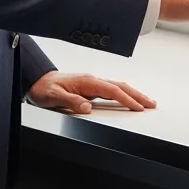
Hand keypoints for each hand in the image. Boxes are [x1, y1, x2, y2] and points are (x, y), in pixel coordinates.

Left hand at [27, 71, 155, 113]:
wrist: (37, 81)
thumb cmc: (45, 88)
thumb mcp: (54, 96)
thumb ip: (71, 101)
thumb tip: (87, 108)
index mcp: (86, 82)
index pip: (112, 90)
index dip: (126, 99)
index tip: (138, 107)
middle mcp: (92, 81)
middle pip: (120, 86)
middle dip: (137, 95)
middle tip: (151, 104)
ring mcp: (92, 84)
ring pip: (117, 87)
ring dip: (133, 93)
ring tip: (145, 102)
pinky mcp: (90, 88)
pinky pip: (111, 90)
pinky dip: (123, 94)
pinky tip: (128, 99)